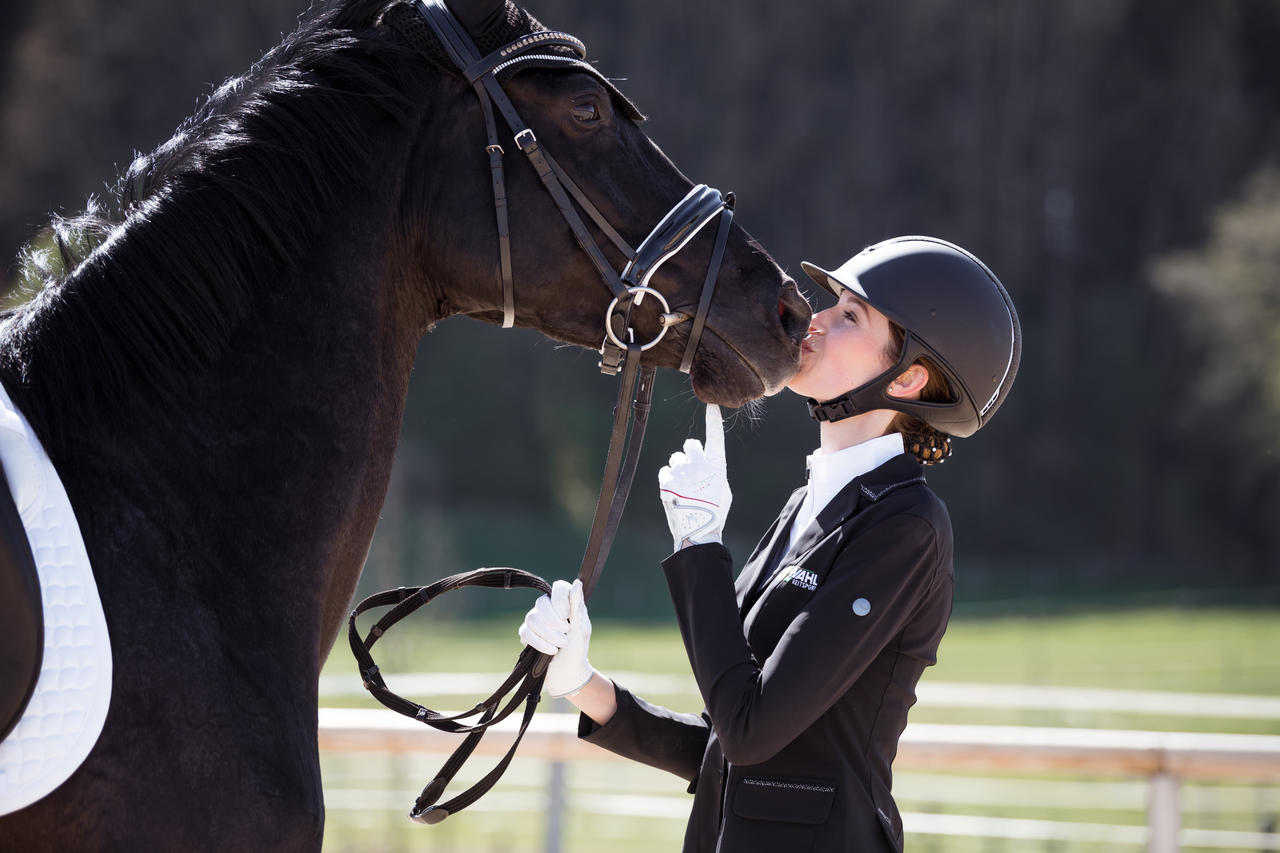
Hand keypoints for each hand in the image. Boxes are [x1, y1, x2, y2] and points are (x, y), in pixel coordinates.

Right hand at [517, 579, 593, 697]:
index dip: (561, 600)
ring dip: (549, 634)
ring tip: (561, 644)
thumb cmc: (577, 647)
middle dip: (554, 620)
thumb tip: (577, 582)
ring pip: (532, 618)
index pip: (559, 587)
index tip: (568, 615)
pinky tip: (551, 651)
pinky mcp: (526, 634)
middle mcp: (548, 607)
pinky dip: (540, 643)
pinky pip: (526, 632)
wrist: (568, 671)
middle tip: (566, 632)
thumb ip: (577, 606)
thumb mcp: (581, 627)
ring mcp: (535, 620)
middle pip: (541, 602)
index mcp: (564, 602)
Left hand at [658, 404, 731, 550]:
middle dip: (689, 452)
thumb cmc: (714, 513)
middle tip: (690, 467)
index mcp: (717, 466)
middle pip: (690, 444)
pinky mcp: (667, 481)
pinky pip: (665, 471)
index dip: (713, 420)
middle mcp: (700, 465)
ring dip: (678, 468)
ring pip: (675, 459)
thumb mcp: (722, 490)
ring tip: (683, 487)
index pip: (716, 436)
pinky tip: (674, 492)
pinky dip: (668, 479)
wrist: (698, 532)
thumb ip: (713, 472)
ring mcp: (683, 472)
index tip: (711, 405)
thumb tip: (704, 465)